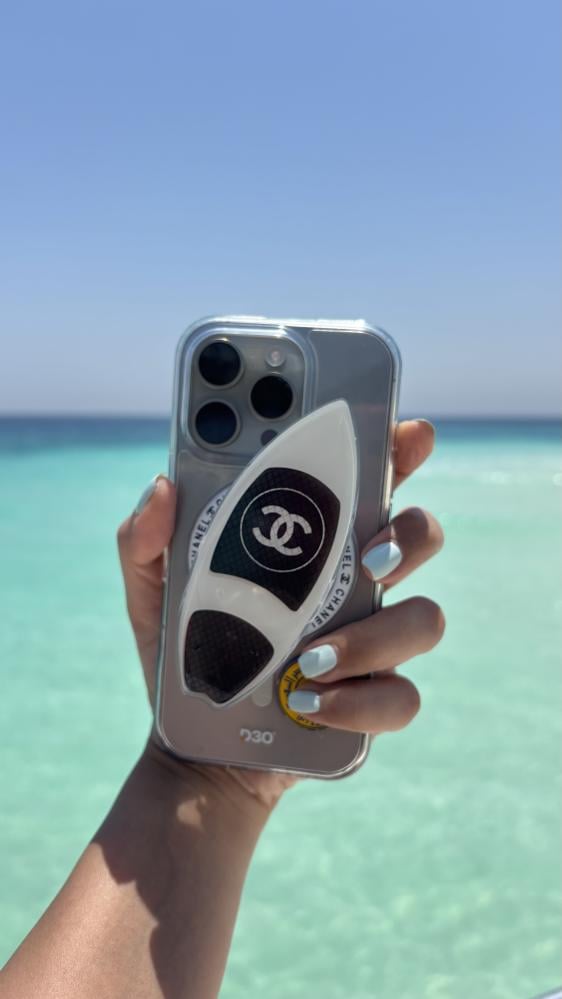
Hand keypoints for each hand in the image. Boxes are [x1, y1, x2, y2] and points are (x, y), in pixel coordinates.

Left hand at [117, 419, 443, 808]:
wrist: (195, 745)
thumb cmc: (184, 650)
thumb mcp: (152, 590)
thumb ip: (145, 539)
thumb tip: (162, 488)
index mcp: (314, 542)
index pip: (369, 482)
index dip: (398, 452)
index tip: (410, 434)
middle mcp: (355, 584)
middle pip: (420, 535)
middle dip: (410, 537)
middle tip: (370, 556)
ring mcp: (372, 643)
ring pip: (423, 619)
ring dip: (376, 636)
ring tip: (311, 660)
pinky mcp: (372, 703)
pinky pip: (401, 698)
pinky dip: (360, 701)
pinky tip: (310, 704)